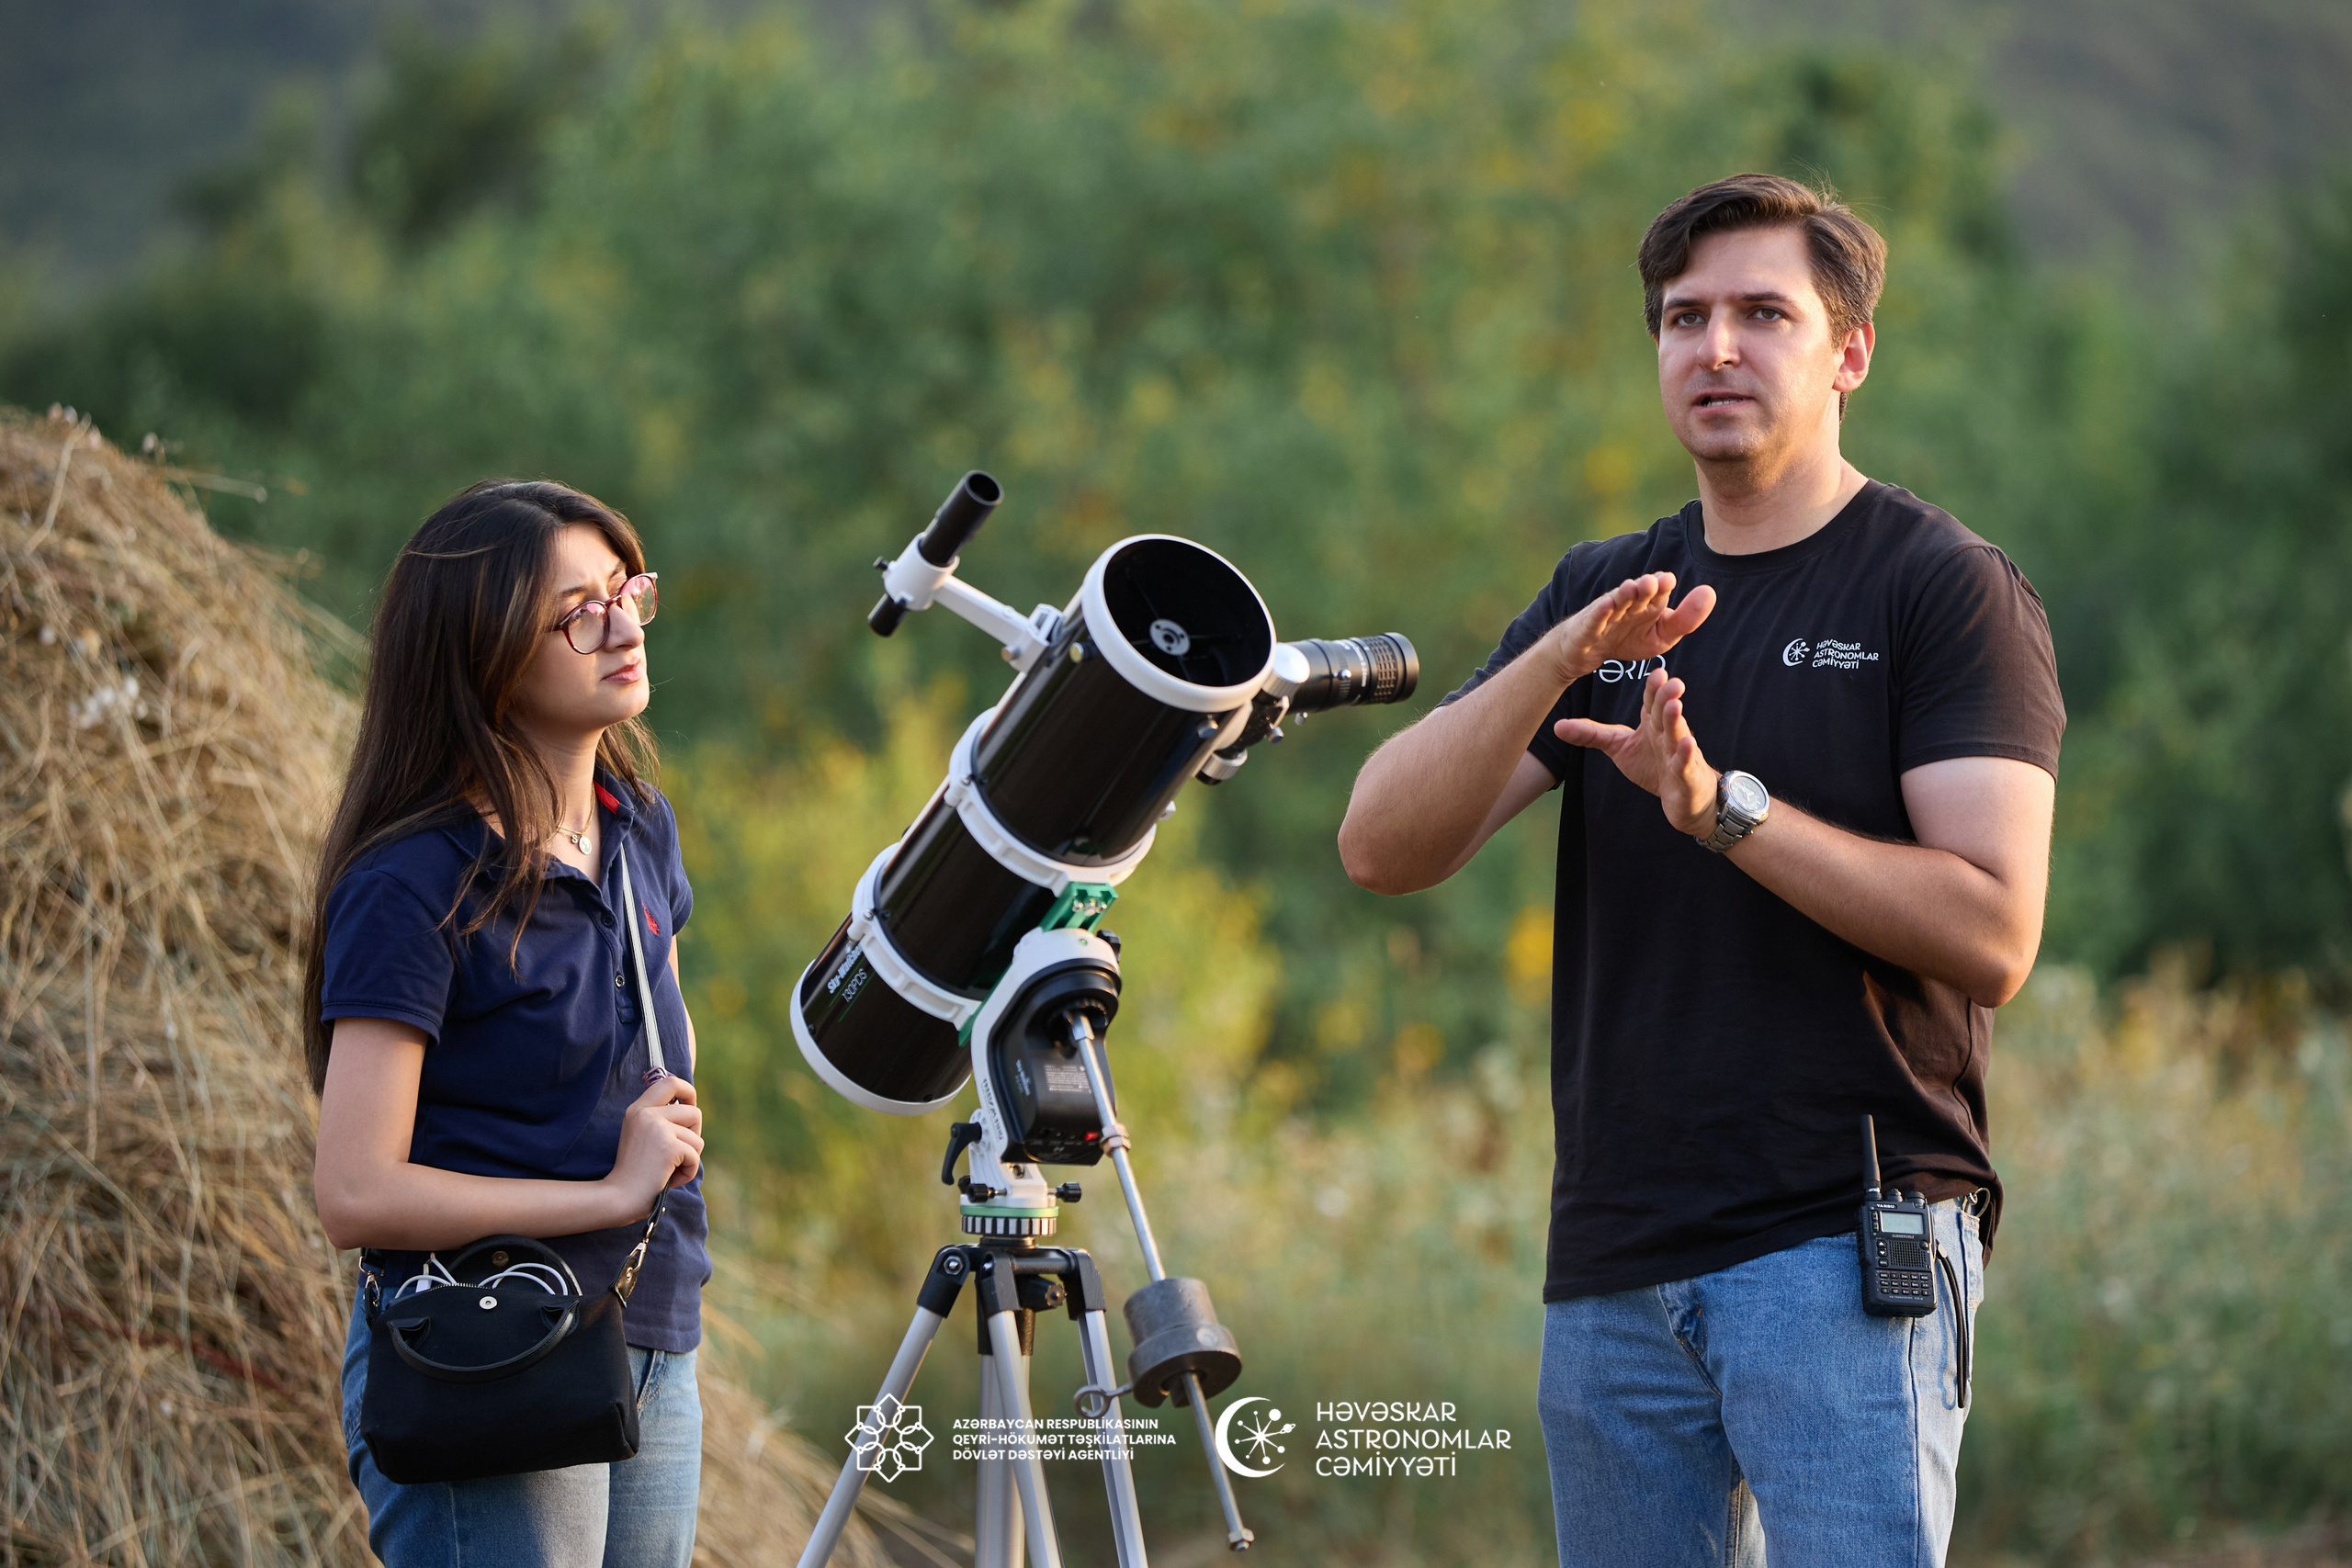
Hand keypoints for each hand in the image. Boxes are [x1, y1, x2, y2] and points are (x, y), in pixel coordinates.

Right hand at [606, 1076, 702, 1213]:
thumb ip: (660, 1120)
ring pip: (697, 1137)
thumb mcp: (642, 1136)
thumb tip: (689, 1107)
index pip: (669, 1082)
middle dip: (694, 1134)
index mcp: (638, 1109)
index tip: (690, 1107)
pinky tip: (670, 1179)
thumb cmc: (634, 1172)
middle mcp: (646, 1113)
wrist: (619, 1197)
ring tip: (669, 1169)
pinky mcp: (669, 1146)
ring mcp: (657, 1128)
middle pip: (694, 1111)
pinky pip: (694, 1155)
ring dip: (689, 1158)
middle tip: (679, 1152)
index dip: (688, 1091)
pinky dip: (688, 1172)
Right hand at [1543, 573, 1716, 684]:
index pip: (1658, 593)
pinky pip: (1595, 618)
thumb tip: (1710, 592)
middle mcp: (1628, 603)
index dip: (1663, 587)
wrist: (1588, 650)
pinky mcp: (1589, 627)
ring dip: (1624, 593)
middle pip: (1638, 594)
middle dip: (1646, 587)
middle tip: (1654, 581)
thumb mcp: (1661, 636)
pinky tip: (1606, 605)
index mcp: (1648, 603)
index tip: (1669, 581)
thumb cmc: (1627, 639)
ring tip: (1634, 587)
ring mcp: (1607, 613)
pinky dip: (1600, 612)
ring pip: (1617, 601)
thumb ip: (1686, 619)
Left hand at [1555, 668, 1719, 835]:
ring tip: (1675, 705)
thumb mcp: (1619, 747)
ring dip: (1676, 721)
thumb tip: (1557, 726)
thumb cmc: (1653, 765)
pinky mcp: (1686, 776)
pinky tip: (1687, 743)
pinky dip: (1685, 755)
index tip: (1657, 672)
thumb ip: (1592, 735)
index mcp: (1653, 724)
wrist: (1683, 796)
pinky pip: (1684, 764)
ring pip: (1678, 735)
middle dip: (1667, 697)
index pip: (1652, 702)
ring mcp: (1678, 754)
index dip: (1654, 688)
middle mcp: (1667, 734)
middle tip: (1672, 681)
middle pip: (1665, 713)